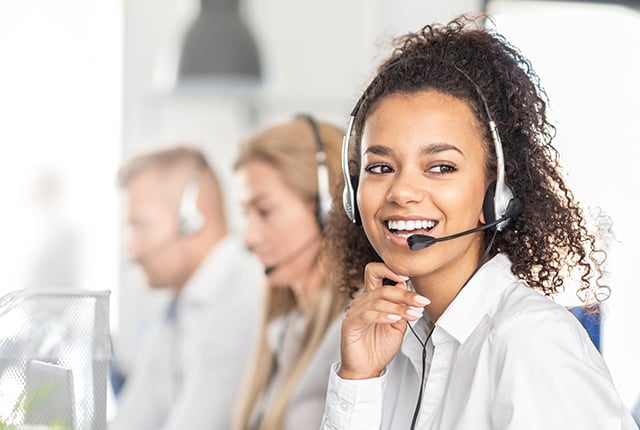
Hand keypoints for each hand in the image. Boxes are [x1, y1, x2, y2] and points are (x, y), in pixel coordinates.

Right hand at [338, 262, 429, 379]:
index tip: (409, 277)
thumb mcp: (398, 325)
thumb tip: (407, 288)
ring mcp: (355, 312)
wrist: (367, 369)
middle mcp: (362, 301)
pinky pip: (367, 315)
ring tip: (412, 315)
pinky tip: (394, 319)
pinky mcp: (350, 324)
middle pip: (383, 288)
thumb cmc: (379, 347)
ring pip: (377, 301)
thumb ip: (401, 307)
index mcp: (372, 298)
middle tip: (421, 301)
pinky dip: (383, 315)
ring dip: (398, 307)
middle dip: (405, 294)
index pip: (376, 272)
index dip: (390, 270)